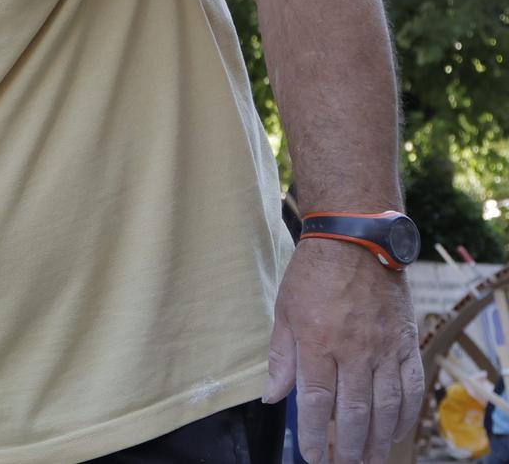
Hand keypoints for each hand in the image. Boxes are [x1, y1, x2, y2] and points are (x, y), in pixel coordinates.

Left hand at [264, 240, 424, 462]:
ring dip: (378, 439)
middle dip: (348, 447)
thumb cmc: (313, 275)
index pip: (316, 402)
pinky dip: (405, 415)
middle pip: (353, 412)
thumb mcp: (284, 312)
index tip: (312, 456)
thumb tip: (272, 396)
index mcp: (318, 343)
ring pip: (385, 406)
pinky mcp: (406, 343)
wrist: (356, 241)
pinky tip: (395, 432)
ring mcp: (384, 348)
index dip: (314, 435)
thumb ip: (281, 357)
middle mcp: (353, 350)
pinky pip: (411, 387)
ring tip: (369, 460)